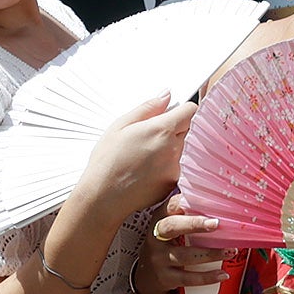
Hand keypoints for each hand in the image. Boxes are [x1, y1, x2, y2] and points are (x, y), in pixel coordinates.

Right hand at [76, 94, 192, 229]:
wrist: (104, 197)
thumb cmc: (107, 162)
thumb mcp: (120, 125)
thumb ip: (147, 108)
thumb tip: (166, 96)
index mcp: (162, 129)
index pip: (190, 110)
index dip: (181, 109)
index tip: (171, 112)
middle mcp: (174, 148)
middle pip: (188, 129)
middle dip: (175, 128)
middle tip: (151, 134)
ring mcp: (176, 167)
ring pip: (182, 148)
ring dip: (170, 147)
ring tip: (145, 155)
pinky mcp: (173, 183)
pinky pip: (176, 167)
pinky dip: (166, 165)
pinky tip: (146, 169)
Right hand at [141, 206, 229, 293]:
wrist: (147, 275)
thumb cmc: (166, 244)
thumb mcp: (170, 226)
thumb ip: (187, 214)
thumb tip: (218, 200)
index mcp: (160, 219)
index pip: (171, 206)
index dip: (186, 202)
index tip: (206, 200)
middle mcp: (156, 237)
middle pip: (172, 227)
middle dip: (194, 224)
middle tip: (216, 223)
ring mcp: (159, 258)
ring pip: (185, 255)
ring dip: (210, 253)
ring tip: (230, 251)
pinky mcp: (165, 278)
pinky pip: (188, 278)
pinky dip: (207, 277)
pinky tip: (222, 274)